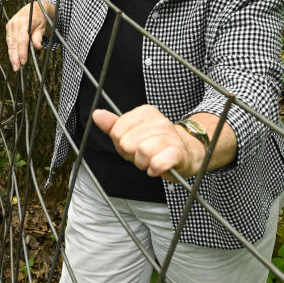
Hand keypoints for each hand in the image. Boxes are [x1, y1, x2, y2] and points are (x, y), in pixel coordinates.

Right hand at [4, 1, 54, 71]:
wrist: (34, 7)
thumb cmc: (40, 18)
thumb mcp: (43, 26)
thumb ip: (38, 36)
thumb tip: (37, 47)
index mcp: (24, 21)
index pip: (22, 39)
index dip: (22, 51)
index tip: (23, 61)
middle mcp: (15, 23)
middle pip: (14, 43)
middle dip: (15, 57)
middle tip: (17, 68)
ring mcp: (10, 25)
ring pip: (10, 43)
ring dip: (12, 55)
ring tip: (15, 66)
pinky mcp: (8, 28)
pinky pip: (9, 41)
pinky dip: (11, 50)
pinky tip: (13, 58)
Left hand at [91, 105, 206, 179]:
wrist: (187, 154)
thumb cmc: (154, 144)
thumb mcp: (131, 133)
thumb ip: (113, 125)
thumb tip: (96, 114)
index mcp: (145, 112)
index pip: (116, 131)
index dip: (121, 144)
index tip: (133, 144)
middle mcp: (159, 121)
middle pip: (127, 143)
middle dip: (131, 154)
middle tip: (142, 154)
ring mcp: (170, 136)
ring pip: (141, 153)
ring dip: (143, 163)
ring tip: (150, 160)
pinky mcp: (178, 153)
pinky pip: (156, 164)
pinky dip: (153, 170)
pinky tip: (157, 168)